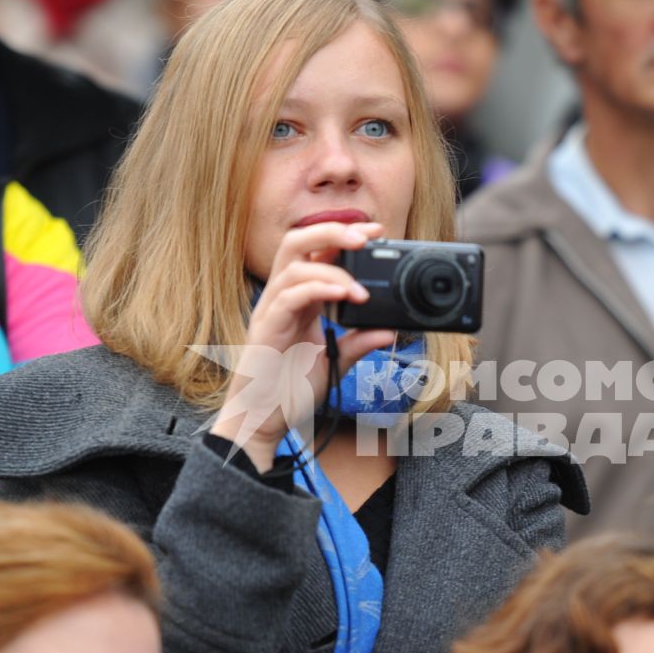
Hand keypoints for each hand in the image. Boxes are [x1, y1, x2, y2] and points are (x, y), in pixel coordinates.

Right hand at [210, 221, 397, 471]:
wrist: (264, 420)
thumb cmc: (290, 390)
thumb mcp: (335, 362)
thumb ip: (359, 343)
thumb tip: (389, 331)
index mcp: (299, 299)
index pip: (316, 252)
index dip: (343, 236)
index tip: (376, 232)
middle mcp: (282, 298)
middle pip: (297, 243)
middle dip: (333, 232)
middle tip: (367, 237)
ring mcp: (271, 311)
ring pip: (293, 265)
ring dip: (332, 269)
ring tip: (362, 288)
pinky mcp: (266, 330)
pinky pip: (289, 297)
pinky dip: (318, 289)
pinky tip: (343, 295)